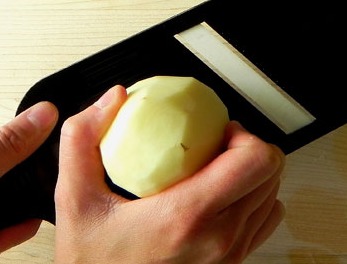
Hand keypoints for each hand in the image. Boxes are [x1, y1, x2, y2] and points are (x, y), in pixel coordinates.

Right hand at [54, 86, 285, 263]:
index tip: (221, 131)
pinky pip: (265, 222)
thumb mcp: (74, 203)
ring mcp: (230, 257)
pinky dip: (254, 202)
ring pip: (272, 197)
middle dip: (250, 148)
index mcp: (187, 216)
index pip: (256, 160)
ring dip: (253, 175)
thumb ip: (83, 141)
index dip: (246, 135)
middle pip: (271, 173)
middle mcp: (218, 240)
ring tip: (220, 170)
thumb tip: (112, 98)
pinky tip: (224, 198)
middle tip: (219, 145)